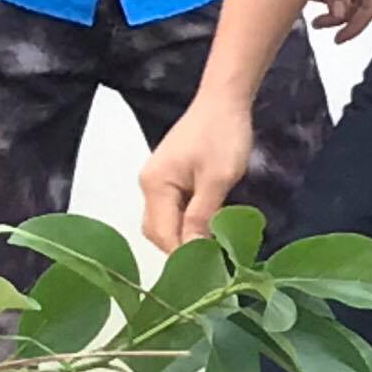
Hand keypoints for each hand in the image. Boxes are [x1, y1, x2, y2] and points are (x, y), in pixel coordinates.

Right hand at [139, 94, 255, 251]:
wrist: (223, 100)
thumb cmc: (222, 134)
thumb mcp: (218, 179)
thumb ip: (203, 217)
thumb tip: (196, 252)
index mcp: (155, 186)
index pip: (163, 234)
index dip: (184, 254)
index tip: (211, 271)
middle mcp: (149, 186)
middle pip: (158, 232)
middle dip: (181, 248)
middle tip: (213, 261)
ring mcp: (157, 182)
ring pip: (165, 223)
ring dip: (185, 236)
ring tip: (213, 246)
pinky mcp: (169, 179)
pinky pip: (173, 210)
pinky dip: (187, 222)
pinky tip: (208, 226)